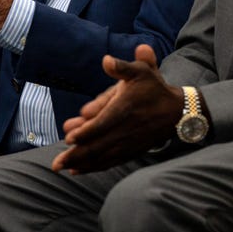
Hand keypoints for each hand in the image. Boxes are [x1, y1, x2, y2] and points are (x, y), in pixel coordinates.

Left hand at [51, 44, 181, 173]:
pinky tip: (77, 171)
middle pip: (98, 146)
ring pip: (101, 157)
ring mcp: (128, 143)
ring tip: (60, 168)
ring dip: (80, 163)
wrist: (177, 111)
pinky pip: (110, 162)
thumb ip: (122, 67)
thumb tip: (106, 60)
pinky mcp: (130, 151)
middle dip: (75, 155)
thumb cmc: (154, 88)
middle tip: (55, 163)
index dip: (86, 132)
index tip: (69, 138)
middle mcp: (125, 130)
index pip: (103, 123)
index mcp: (125, 109)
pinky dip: (93, 167)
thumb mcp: (141, 71)